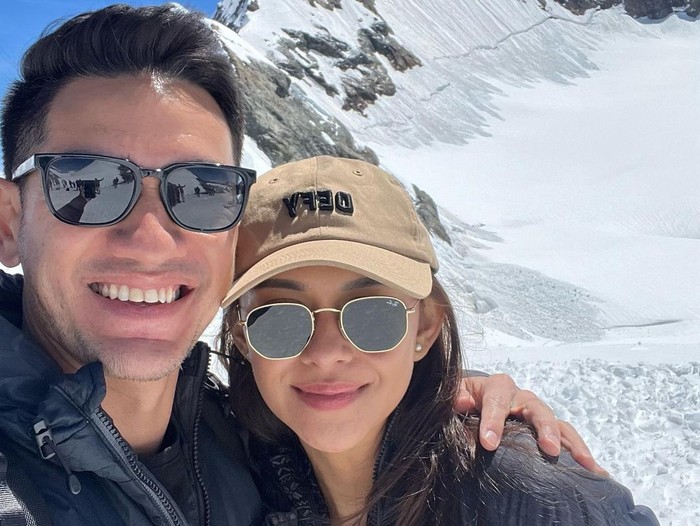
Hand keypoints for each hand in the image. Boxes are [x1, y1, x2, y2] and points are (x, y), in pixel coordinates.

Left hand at [457, 373, 608, 475]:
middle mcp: (520, 398)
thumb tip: (462, 401)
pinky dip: (579, 453)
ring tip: (586, 463)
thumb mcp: (451, 395)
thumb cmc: (459, 400)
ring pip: (557, 424)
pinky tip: (597, 472)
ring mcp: (535, 414)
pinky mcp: (544, 430)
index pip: (497, 399)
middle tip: (550, 450)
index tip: (489, 443)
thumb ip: (453, 396)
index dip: (493, 420)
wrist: (466, 403)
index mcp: (495, 387)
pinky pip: (565, 439)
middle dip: (545, 428)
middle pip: (536, 408)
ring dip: (572, 443)